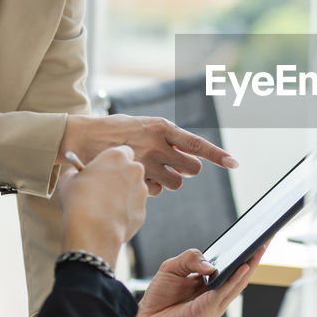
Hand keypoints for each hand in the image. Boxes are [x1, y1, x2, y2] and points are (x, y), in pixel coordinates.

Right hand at [55, 145, 146, 265]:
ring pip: (133, 190)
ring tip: (103, 207)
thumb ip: (77, 172)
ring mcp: (141, 191)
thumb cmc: (78, 201)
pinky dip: (124, 212)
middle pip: (131, 170)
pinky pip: (133, 208)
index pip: (123, 151)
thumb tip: (78, 174)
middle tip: (104, 187)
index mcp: (116, 157)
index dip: (113, 161)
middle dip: (121, 177)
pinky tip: (109, 219)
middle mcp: (134, 170)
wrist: (92, 231)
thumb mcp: (68, 180)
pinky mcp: (142, 211)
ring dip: (123, 195)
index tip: (104, 168)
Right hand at [60, 114, 237, 195]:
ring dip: (168, 180)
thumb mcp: (143, 125)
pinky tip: (135, 178)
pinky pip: (155, 191)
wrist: (82, 137)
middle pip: (191, 169)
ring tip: (150, 170)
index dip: (217, 155)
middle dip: (187, 170)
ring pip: (175, 183)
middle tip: (173, 166)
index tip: (234, 163)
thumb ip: (165, 138)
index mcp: (162, 127)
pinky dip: (150, 188)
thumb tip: (186, 156)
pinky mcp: (135, 180)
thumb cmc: (115, 130)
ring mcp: (146, 164)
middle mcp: (157, 145)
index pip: (196, 144)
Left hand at [131, 244, 266, 316]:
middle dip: (256, 254)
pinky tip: (243, 265)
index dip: (245, 251)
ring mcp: (215, 303)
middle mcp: (216, 293)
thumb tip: (211, 265)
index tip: (257, 234)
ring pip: (240, 281)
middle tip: (267, 236)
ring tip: (262, 246)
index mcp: (210, 283)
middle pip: (242, 272)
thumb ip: (191, 258)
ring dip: (252, 263)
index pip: (232, 265)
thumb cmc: (159, 298)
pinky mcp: (208, 310)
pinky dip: (237, 277)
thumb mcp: (172, 267)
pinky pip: (226, 291)